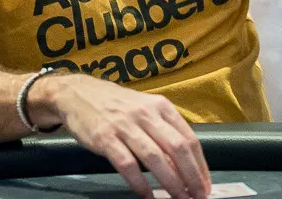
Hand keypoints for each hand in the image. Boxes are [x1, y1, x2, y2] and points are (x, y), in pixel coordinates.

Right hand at [32, 73, 210, 198]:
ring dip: (171, 183)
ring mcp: (124, 125)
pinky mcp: (105, 138)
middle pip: (176, 148)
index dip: (200, 166)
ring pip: (155, 158)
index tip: (205, 185)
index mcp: (160, 106)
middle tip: (197, 197)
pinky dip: (140, 183)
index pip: (188, 138)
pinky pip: (127, 165)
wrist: (76, 93)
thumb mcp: (144, 108)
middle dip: (191, 177)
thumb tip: (185, 163)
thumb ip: (163, 129)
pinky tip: (148, 196)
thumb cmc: (116, 104)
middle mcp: (145, 114)